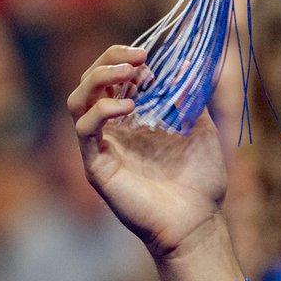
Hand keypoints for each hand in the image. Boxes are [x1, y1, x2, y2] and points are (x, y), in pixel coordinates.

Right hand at [67, 45, 229, 261]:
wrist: (197, 222)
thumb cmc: (200, 180)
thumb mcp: (203, 127)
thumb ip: (193, 95)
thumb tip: (190, 61)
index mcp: (132, 117)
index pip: (112, 76)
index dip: (125, 59)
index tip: (152, 59)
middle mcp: (111, 129)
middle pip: (89, 82)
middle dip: (109, 60)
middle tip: (139, 58)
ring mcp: (101, 147)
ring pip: (77, 100)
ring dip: (99, 78)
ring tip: (129, 72)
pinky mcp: (96, 166)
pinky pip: (84, 130)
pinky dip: (102, 111)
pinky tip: (129, 106)